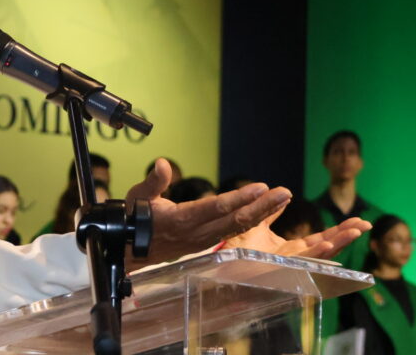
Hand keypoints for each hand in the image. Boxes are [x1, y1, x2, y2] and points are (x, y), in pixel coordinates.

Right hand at [126, 158, 293, 267]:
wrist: (130, 250)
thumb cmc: (135, 219)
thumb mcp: (138, 196)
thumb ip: (153, 181)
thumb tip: (162, 164)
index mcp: (181, 219)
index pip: (216, 208)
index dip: (239, 198)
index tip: (260, 187)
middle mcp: (197, 233)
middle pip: (235, 220)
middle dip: (262, 207)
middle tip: (284, 193)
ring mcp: (204, 240)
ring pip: (238, 227)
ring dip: (262, 213)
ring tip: (283, 198)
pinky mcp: (207, 242)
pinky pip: (234, 231)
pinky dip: (253, 220)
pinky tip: (267, 210)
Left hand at [223, 211, 370, 259]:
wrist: (217, 260)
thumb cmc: (235, 247)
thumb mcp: (255, 224)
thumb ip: (270, 212)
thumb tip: (284, 194)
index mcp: (290, 249)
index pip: (319, 240)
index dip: (338, 231)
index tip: (358, 221)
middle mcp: (292, 259)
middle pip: (325, 248)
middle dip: (345, 237)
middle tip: (366, 225)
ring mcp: (286, 266)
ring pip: (317, 256)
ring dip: (337, 245)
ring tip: (354, 233)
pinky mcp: (276, 270)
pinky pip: (298, 262)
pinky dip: (315, 254)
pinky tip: (328, 246)